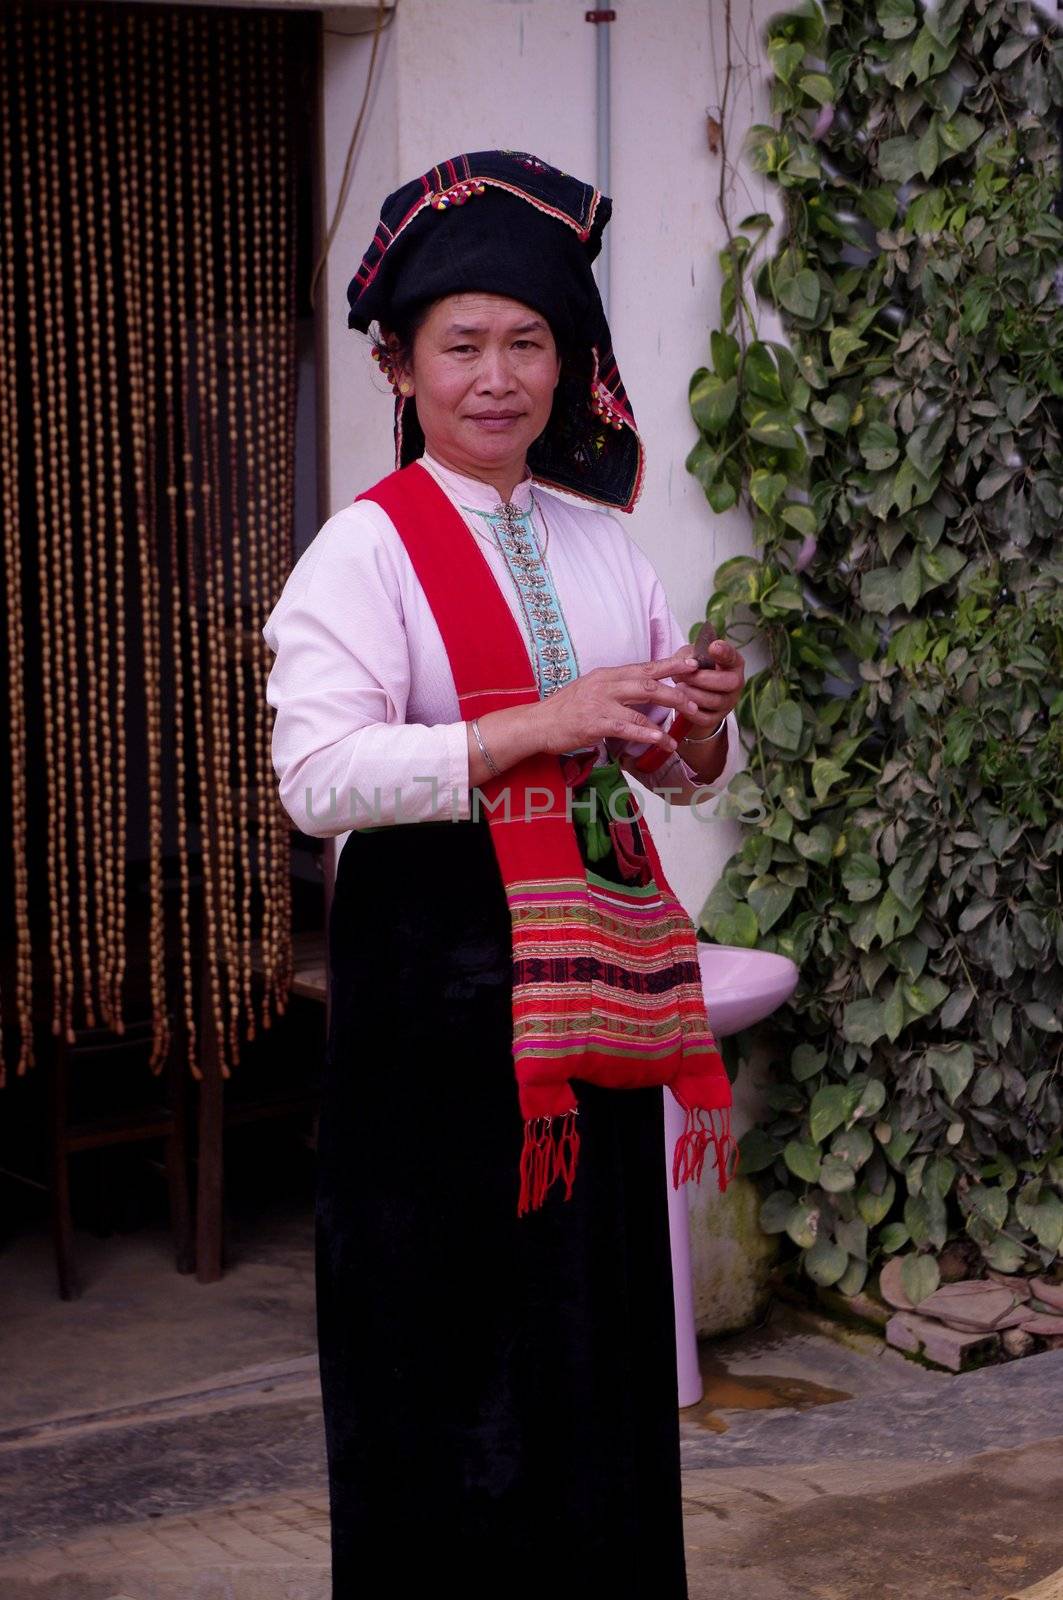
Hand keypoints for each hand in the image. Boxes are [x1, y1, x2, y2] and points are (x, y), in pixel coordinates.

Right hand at [529, 658, 705, 757]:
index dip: (671, 664)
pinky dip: (646, 734)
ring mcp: (600, 703)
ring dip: (664, 719)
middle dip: (675, 692)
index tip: (694, 664)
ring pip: (641, 707)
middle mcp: (606, 684)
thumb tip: (642, 687)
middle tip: (694, 702)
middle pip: (648, 683)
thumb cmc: (566, 709)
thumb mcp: (591, 688)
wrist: (538, 723)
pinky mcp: (595, 723)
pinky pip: (627, 727)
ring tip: (679, 731)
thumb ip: (616, 687)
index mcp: (607, 674)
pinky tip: (660, 740)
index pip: (645, 666)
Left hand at [669, 639, 744, 733]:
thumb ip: (688, 656)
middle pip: (729, 682)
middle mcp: (735, 683)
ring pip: (715, 701)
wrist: (691, 693)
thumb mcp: (690, 655)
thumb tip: (688, 662)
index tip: (713, 647)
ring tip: (678, 687)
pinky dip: (690, 711)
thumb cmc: (695, 668)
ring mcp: (727, 702)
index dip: (724, 652)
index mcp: (732, 663)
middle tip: (682, 675)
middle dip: (702, 678)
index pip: (733, 656)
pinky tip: (680, 703)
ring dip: (693, 694)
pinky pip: (704, 718)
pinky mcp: (716, 718)